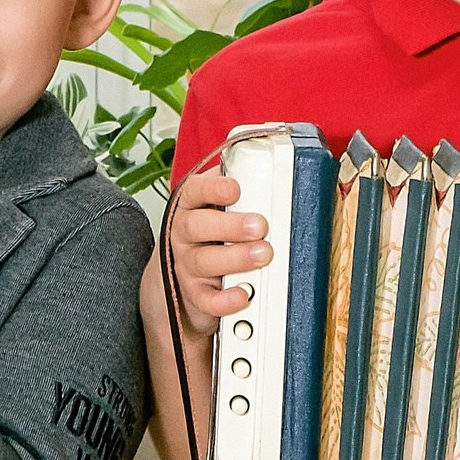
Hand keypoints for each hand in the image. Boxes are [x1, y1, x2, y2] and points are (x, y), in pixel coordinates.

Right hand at [155, 170, 270, 340]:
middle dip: (230, 225)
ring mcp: (187, 265)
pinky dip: (225, 299)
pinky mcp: (195, 294)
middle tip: (259, 226)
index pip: (195, 191)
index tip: (236, 189)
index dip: (213, 188)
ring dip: (235, 258)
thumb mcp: (219, 207)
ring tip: (262, 255)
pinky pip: (207, 299)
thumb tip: (275, 159)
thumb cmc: (212, 235)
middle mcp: (184, 234)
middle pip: (197, 225)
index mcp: (192, 206)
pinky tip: (243, 294)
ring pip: (204, 260)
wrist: (184, 278)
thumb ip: (241, 187)